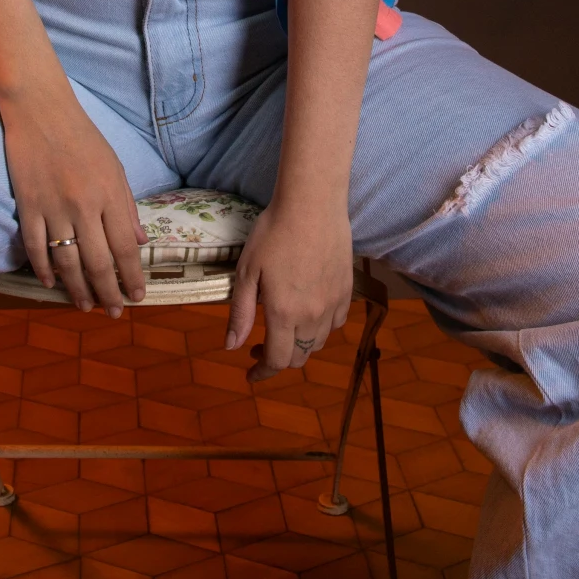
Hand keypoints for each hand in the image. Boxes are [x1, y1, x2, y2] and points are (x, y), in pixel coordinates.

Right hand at [1, 86, 146, 315]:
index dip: (133, 277)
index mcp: (109, 195)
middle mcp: (84, 206)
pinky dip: (44, 270)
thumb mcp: (115, 168)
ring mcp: (53, 208)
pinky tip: (51, 284)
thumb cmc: (83, 137)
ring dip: (77, 289)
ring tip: (85, 306)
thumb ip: (127, 207)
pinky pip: (36, 247)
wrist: (40, 110)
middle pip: (98, 262)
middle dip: (108, 292)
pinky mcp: (28, 206)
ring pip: (68, 262)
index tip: (137, 297)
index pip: (125, 248)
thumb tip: (140, 243)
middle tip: (112, 312)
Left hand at [224, 196, 353, 379]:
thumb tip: (231, 347)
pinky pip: (337, 322)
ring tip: (285, 330)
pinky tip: (310, 313)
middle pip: (299, 357)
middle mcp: (312, 315)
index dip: (262, 373)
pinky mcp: (347, 290)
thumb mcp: (247, 272)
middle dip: (279, 360)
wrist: (312, 204)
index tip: (250, 374)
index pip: (276, 361)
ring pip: (319, 343)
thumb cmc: (273, 233)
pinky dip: (323, 328)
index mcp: (283, 313)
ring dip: (300, 345)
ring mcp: (333, 303)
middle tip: (260, 346)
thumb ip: (241, 313)